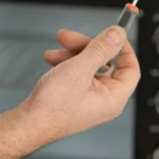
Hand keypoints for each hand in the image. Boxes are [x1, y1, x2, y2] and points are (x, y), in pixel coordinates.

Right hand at [20, 25, 139, 142]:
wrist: (28, 123)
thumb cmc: (52, 107)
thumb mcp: (79, 69)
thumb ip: (101, 49)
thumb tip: (118, 35)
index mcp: (112, 98)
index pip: (130, 69)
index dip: (123, 49)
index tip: (113, 35)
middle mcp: (103, 100)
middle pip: (104, 64)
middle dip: (86, 47)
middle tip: (70, 37)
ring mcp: (87, 99)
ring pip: (87, 67)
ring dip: (71, 54)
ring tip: (54, 52)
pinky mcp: (73, 98)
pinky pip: (75, 74)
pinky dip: (65, 64)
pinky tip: (52, 60)